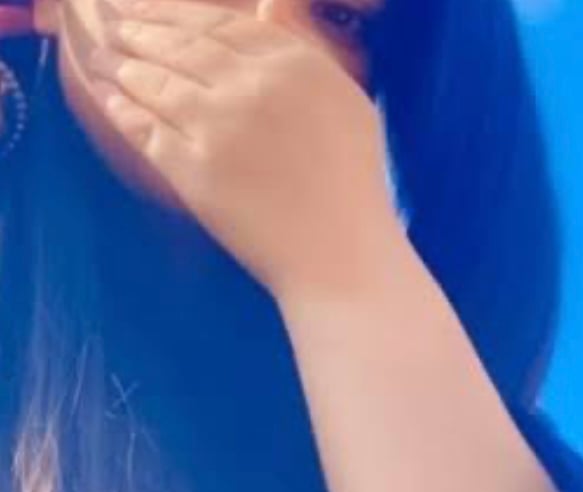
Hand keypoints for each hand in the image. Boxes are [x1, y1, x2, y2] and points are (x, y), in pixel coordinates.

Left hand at [86, 0, 397, 298]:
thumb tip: (266, 7)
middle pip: (179, 47)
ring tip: (103, 58)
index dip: (174, 12)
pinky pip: (146, 131)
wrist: (337, 251)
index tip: (148, 8)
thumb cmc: (352, 183)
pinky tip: (110, 100)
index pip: (219, 24)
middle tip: (114, 24)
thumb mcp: (346, 102)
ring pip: (155, 84)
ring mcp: (217, 128)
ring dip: (122, 66)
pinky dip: (122, 111)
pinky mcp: (192, 171)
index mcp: (293, 65)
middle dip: (139, 31)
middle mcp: (250, 87)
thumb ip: (303, 52)